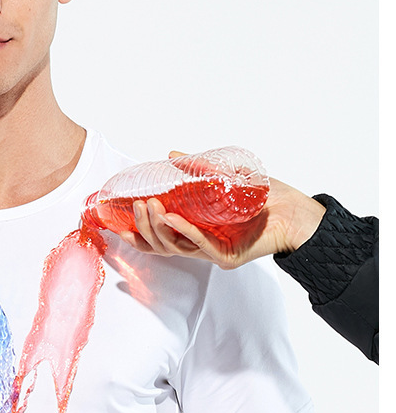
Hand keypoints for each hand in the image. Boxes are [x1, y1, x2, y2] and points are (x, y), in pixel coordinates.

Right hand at [118, 153, 325, 269]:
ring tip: (151, 208)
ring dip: (160, 228)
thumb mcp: (225, 177)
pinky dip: (184, 231)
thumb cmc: (265, 198)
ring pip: (176, 247)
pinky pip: (200, 246)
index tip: (117, 222)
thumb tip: (172, 155)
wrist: (295, 211)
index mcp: (195, 232)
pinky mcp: (228, 257)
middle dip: (145, 227)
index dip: (136, 233)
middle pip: (161, 245)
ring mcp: (213, 253)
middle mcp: (201, 245)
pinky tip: (173, 218)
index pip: (158, 238)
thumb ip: (198, 169)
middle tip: (140, 205)